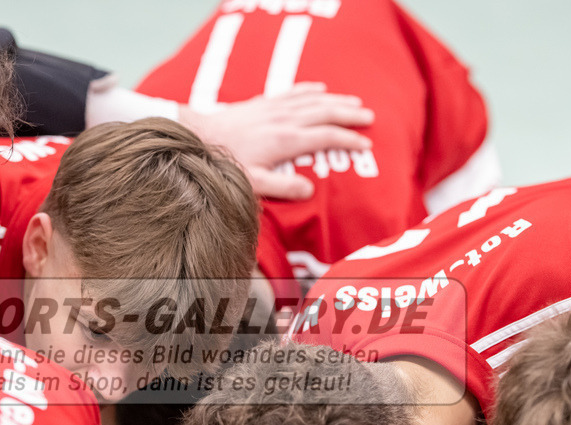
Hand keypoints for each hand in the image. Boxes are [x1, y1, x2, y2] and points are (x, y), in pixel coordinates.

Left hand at [179, 82, 373, 199]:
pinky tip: (320, 88)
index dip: (349, 139)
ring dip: (336, 99)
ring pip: (313, 99)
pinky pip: (293, 91)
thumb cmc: (226, 162)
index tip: (366, 144)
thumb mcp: (254, 182)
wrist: (199, 136)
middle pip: (326, 112)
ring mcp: (274, 108)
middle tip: (371, 118)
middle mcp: (284, 120)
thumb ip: (283, 187)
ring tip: (356, 101)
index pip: (326, 137)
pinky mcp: (263, 102)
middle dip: (350, 114)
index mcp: (286, 140)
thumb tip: (310, 191)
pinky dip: (310, 89)